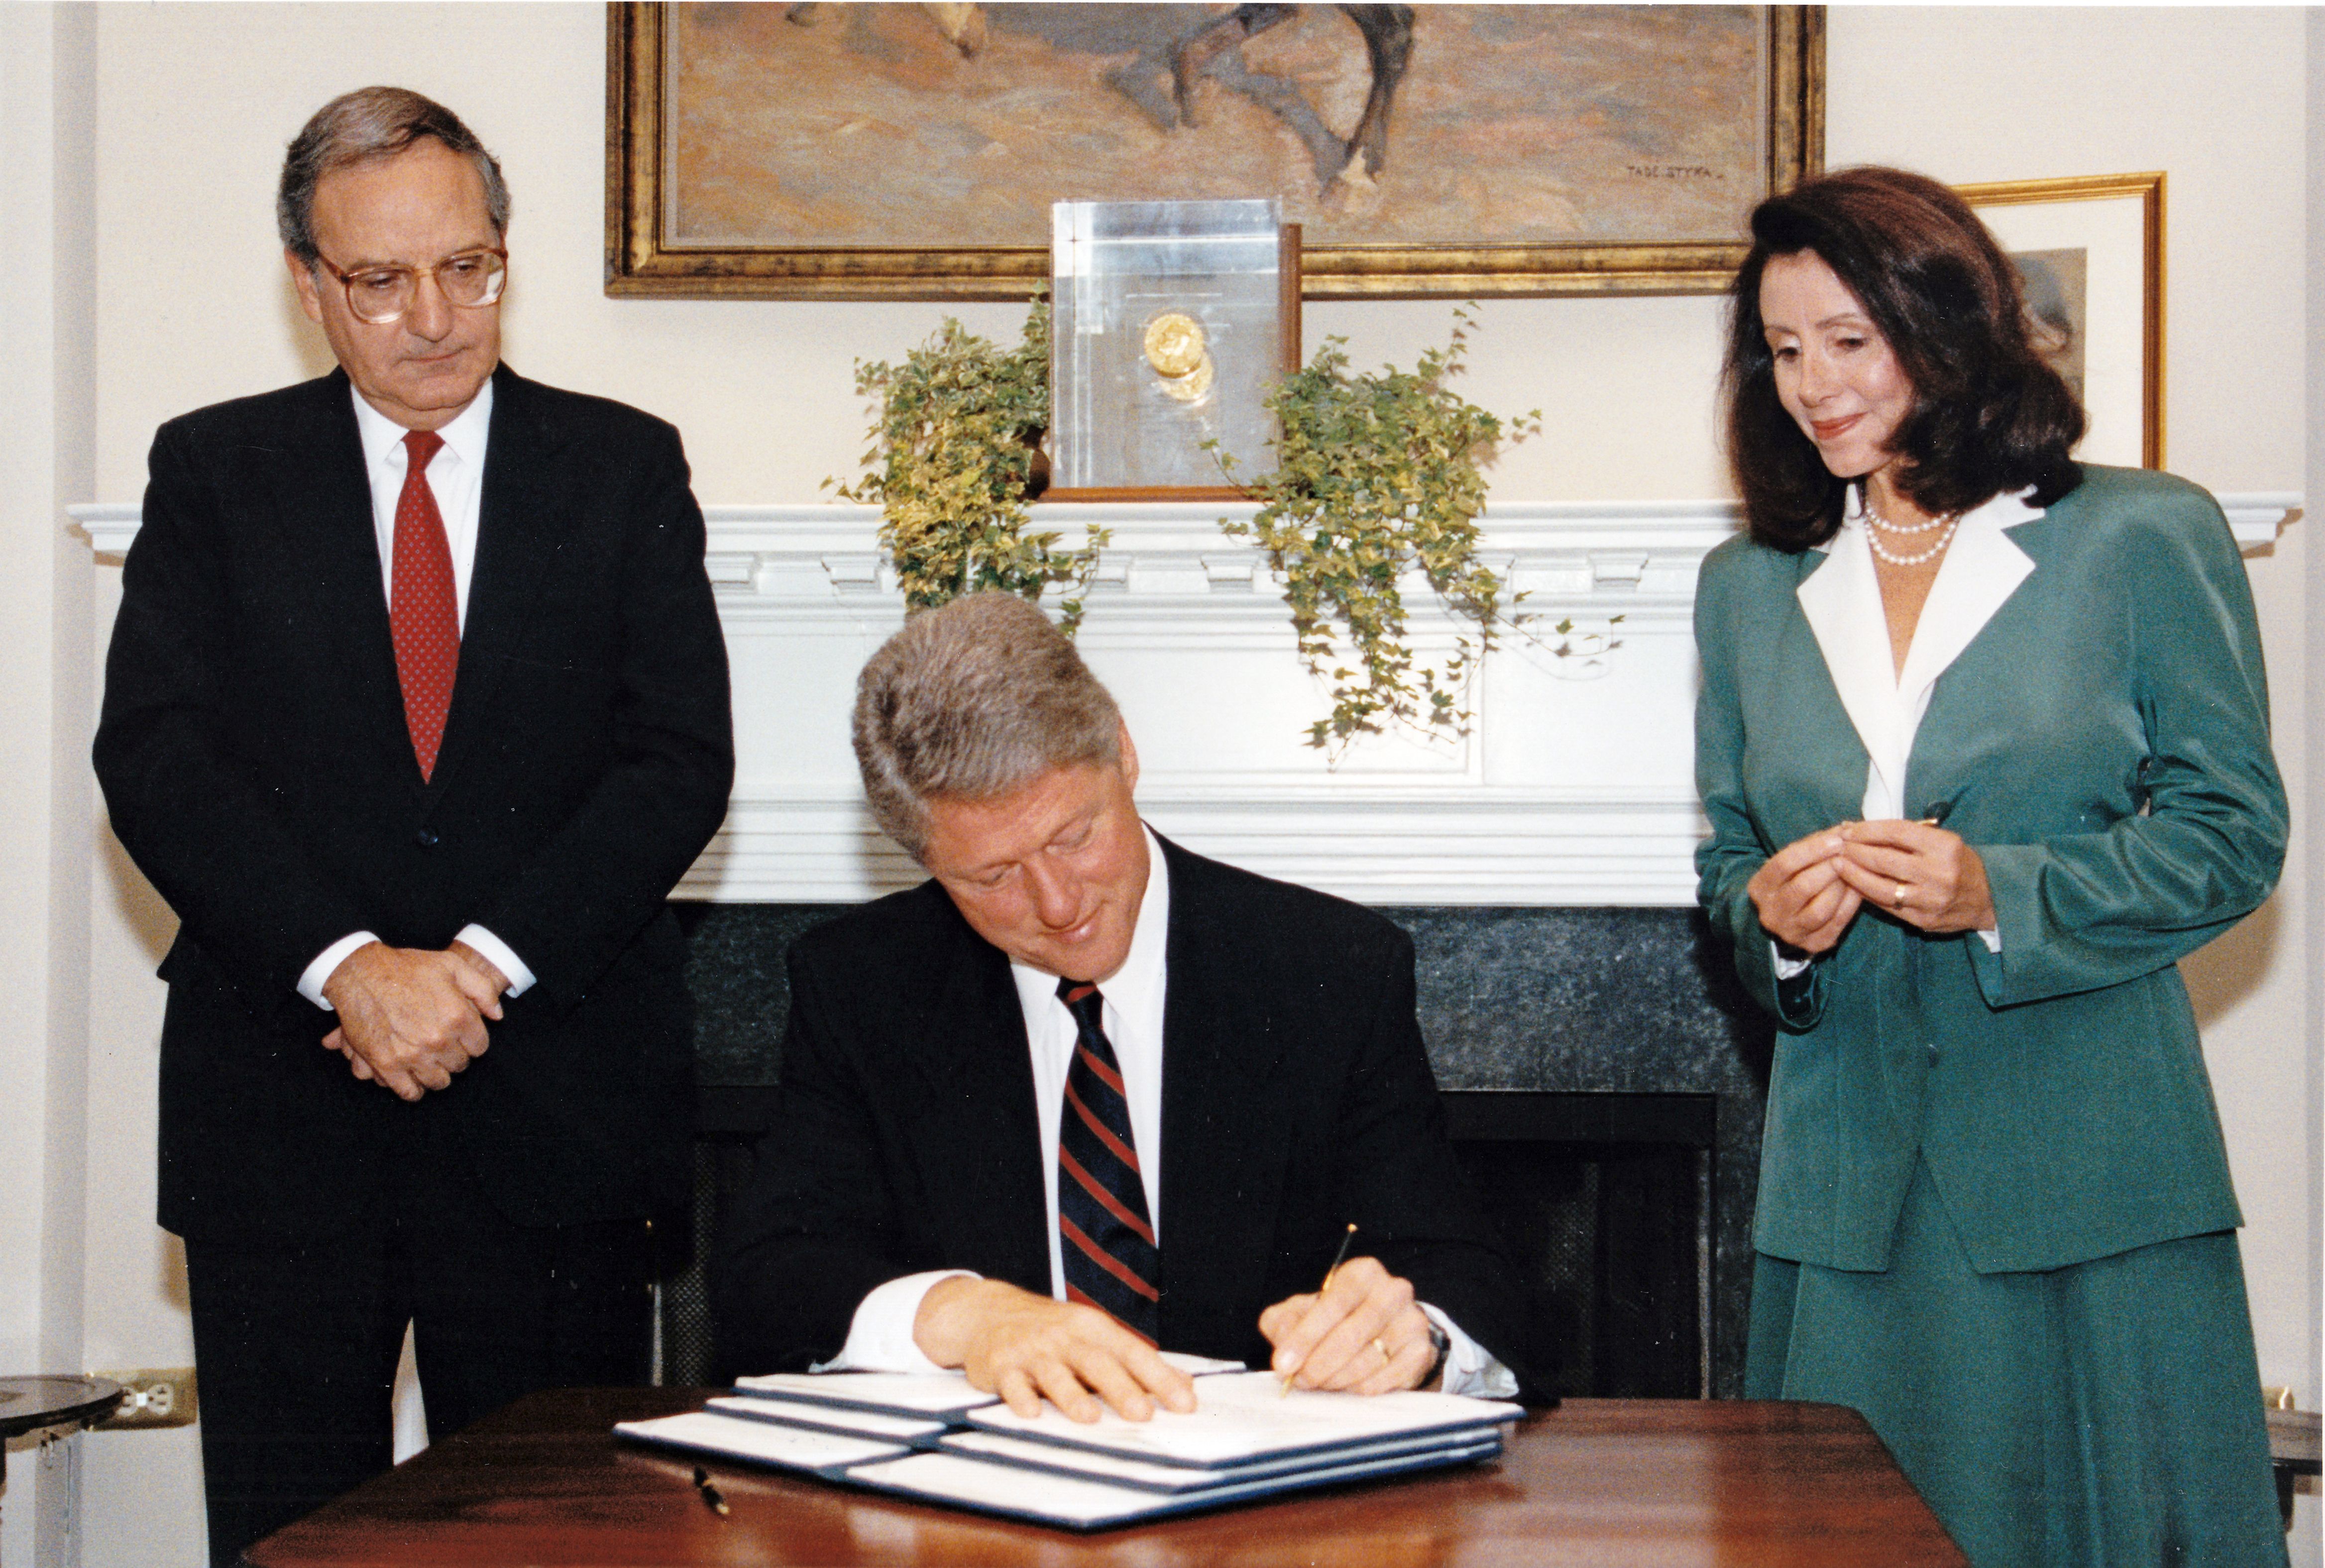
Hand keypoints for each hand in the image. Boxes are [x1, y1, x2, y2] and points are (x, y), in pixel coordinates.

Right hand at [320, 941, 505, 1101]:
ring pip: (438, 1082)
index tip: (460, 1035)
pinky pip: (409, 1092)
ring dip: (436, 1073)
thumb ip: (482, 990)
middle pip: (459, 1065)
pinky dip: (414, 1089)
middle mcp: (438, 1040)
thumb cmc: (408, 968)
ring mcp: (412, 1055)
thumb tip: (497, 1016)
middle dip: (454, 1056)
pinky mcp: (386, 1065)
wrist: (362, 973)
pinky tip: (414, 1078)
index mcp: (458, 1017)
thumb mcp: (453, 966)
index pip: (479, 1047)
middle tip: (442, 1045)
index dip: (471, 1041)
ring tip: (429, 1060)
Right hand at [913, 1277, 1194, 1423]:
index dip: (1159, 1377)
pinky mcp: (999, 1364)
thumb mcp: (1093, 1337)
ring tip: (1089, 1417)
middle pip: (1097, 1361)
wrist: (986, 1312)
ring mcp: (1030, 1350)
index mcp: (1092, 1328)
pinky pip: (1011, 1382)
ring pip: (1054, 1373)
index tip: (1183, 1403)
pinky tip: (1031, 1413)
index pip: (1133, 1352)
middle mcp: (1064, 1336)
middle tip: (1143, 1415)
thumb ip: (1136, 1362)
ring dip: (1071, 1396)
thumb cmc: (1050, 1332)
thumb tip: (1184, 1384)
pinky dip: (1020, 1397)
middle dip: (1122, 1388)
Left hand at [1259, 1255, 1434, 1394]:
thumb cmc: (1338, 1319)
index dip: (1305, 1337)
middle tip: (1300, 1380)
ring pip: (1368, 1359)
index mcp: (1362, 1273)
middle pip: (1351, 1334)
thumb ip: (1284, 1320)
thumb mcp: (1305, 1311)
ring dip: (1337, 1378)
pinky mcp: (1421, 1350)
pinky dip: (1362, 1387)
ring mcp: (1411, 1320)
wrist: (1388, 1331)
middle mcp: (1392, 1291)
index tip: (1283, 1364)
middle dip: (1318, 1363)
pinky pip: (1386, 1377)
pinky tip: (1348, 1386)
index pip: (1333, 1303)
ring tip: (1321, 1383)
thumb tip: (1282, 1343)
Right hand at [1745, 826, 1864, 953]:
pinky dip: (1850, 903)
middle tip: (1849, 855)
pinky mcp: (1813, 945)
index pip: (1784, 864)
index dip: (1813, 850)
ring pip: (1819, 910)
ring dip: (1841, 887)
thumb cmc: (1792, 880)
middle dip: (1830, 868)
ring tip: (1853, 871)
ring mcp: (1791, 932)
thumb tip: (1846, 828)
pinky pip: (1836, 923)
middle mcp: (1771, 913)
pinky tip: (1859, 888)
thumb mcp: (1794, 861)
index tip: (1837, 839)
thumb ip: (1814, 846)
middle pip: (1802, 887)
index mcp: (1760, 888)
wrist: (1784, 917)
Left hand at [1835, 820, 1995, 933]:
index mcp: (1944, 846)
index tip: (1848, 829)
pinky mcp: (1923, 920)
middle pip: (1884, 860)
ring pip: (1880, 887)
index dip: (1867, 830)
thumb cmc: (1959, 862)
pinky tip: (1854, 884)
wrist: (1989, 899)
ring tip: (1838, 865)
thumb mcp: (1943, 840)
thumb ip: (1907, 836)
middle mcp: (1939, 873)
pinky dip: (1867, 893)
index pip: (1896, 833)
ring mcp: (1931, 899)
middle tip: (1838, 846)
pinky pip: (1887, 906)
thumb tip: (1859, 828)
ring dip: (1854, 874)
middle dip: (1855, 852)